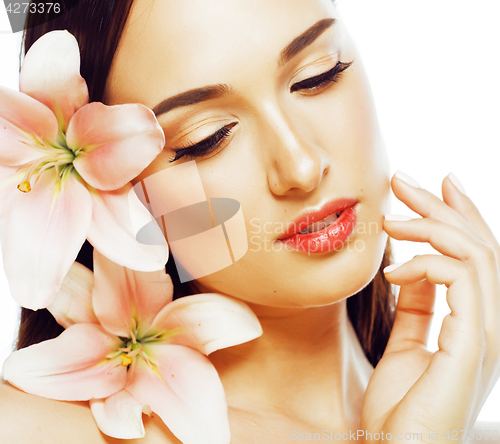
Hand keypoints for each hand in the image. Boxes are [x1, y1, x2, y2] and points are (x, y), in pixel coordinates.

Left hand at [360, 171, 499, 443]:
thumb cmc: (401, 408)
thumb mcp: (408, 344)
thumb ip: (416, 307)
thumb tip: (410, 269)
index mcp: (477, 322)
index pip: (476, 256)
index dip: (460, 214)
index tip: (437, 183)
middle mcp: (491, 324)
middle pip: (479, 245)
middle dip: (442, 205)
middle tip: (405, 179)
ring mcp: (488, 334)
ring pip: (475, 254)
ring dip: (430, 226)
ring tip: (390, 218)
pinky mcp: (473, 344)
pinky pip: (459, 280)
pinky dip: (425, 263)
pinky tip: (393, 270)